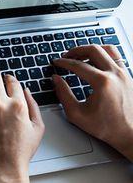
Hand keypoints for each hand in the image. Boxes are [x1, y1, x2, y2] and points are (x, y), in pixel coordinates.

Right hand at [53, 45, 132, 160]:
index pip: (78, 65)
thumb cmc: (107, 127)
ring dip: (92, 49)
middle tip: (67, 55)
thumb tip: (56, 80)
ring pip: (108, 49)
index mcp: (102, 82)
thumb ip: (63, 94)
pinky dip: (105, 55)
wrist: (130, 134)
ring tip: (82, 55)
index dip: (63, 62)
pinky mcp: (129, 76)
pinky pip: (117, 57)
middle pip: (93, 50)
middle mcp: (115, 74)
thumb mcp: (77, 114)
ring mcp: (124, 74)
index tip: (57, 62)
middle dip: (76, 50)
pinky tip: (97, 62)